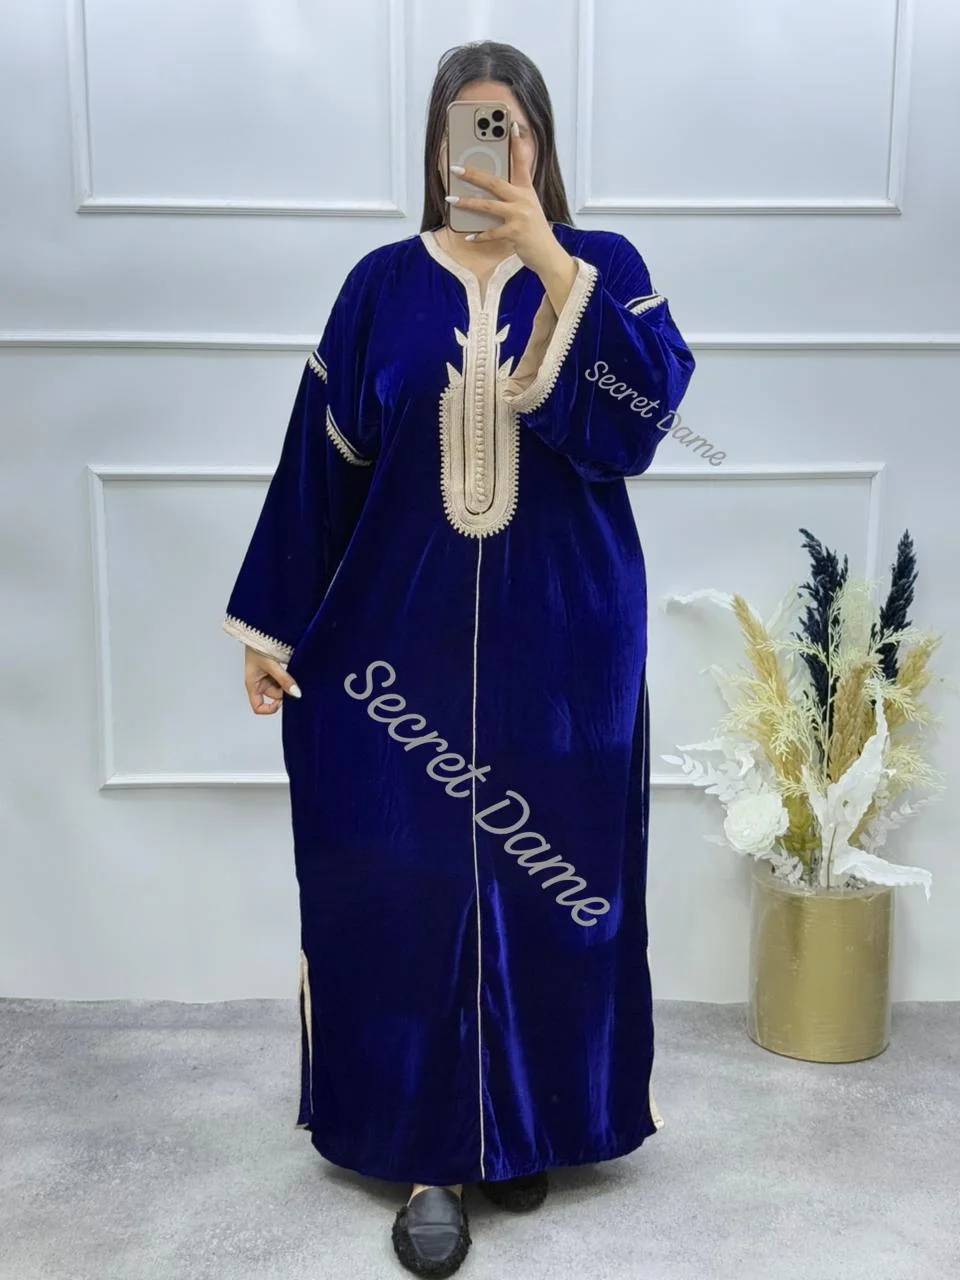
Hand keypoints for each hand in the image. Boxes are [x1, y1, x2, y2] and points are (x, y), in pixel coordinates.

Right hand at [243, 646, 300, 714]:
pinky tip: (290, 668)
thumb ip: (284, 680)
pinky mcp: (273, 671)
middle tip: (290, 678)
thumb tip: (296, 694)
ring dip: (286, 681)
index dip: (270, 709)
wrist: (258, 631)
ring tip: (286, 668)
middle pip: (274, 696)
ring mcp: (266, 677)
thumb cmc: (257, 647)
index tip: (281, 702)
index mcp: (252, 684)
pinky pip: (282, 679)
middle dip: (284, 689)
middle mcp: (258, 683)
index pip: (258, 707)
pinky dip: (288, 676)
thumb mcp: (271, 665)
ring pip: (280, 687)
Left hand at [447, 124, 559, 272]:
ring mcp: (519, 216)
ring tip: (451, 199)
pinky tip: (468, 236)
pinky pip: (491, 232)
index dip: (516, 143)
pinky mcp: (515, 233)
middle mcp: (523, 200)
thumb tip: (485, 192)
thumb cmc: (534, 231)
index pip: (521, 162)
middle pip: (494, 182)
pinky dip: (479, 236)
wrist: (548, 254)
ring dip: (467, 202)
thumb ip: (512, 197)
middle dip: (473, 174)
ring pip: (488, 206)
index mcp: (526, 190)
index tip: (511, 125)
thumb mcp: (527, 208)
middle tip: (456, 168)